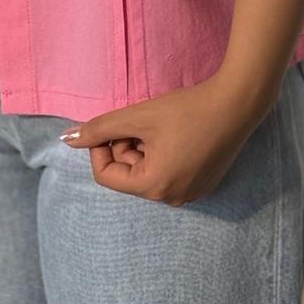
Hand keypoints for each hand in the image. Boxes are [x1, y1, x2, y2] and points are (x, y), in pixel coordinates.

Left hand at [59, 68, 279, 205]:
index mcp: (153, 187)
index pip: (106, 176)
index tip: (111, 123)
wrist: (236, 104)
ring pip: (147, 170)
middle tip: (140, 119)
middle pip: (128, 173)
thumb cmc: (186, 110)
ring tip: (158, 123)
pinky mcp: (203, 183)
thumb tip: (66, 140)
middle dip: (125, 145)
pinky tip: (175, 131)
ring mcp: (191, 193)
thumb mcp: (137, 116)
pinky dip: (162, 152)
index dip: (100, 146)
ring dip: (143, 147)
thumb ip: (99, 128)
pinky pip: (169, 172)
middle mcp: (172, 199)